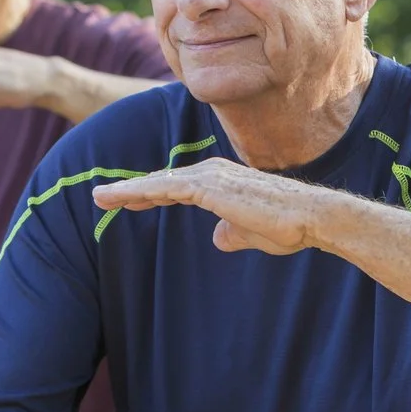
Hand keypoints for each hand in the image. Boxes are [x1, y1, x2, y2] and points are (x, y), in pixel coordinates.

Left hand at [91, 157, 340, 254]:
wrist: (311, 218)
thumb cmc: (288, 226)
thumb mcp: (251, 233)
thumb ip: (232, 233)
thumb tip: (218, 239)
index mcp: (221, 181)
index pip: (177, 187)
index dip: (150, 193)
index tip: (127, 201)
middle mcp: (212, 172)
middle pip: (163, 181)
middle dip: (131, 190)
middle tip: (100, 196)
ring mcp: (210, 178)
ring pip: (159, 183)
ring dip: (127, 191)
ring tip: (99, 198)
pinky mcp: (210, 188)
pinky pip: (166, 189)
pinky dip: (140, 192)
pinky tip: (121, 199)